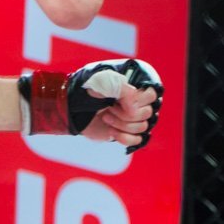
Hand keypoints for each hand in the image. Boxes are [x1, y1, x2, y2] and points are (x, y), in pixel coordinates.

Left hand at [19, 59, 163, 152]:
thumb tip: (135, 109)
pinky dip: (125, 138)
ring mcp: (133, 118)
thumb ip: (124, 90)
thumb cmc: (86, 90)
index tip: (119, 99)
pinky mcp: (127, 132)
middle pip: (147, 113)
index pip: (152, 95)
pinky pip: (138, 140)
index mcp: (135, 85)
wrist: (70, 108)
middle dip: (126, 114)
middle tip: (108, 108)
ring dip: (122, 124)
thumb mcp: (103, 83)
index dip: (138, 101)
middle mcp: (137, 101)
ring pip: (143, 127)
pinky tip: (111, 132)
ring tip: (105, 117)